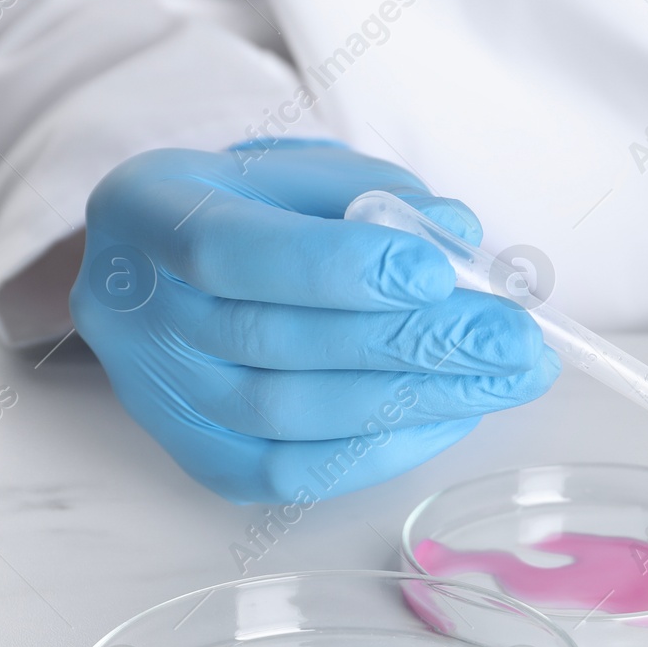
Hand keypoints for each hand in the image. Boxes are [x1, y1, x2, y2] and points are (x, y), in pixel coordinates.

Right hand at [71, 141, 557, 501]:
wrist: (178, 272)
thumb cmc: (256, 210)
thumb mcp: (307, 172)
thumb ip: (377, 195)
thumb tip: (458, 232)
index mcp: (145, 211)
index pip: (235, 251)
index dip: (340, 268)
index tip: (441, 273)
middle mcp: (134, 311)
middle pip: (275, 343)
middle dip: (413, 342)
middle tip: (514, 340)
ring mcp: (160, 396)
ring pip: (291, 416)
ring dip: (417, 398)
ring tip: (508, 377)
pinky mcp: (202, 460)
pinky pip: (296, 474)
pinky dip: (386, 447)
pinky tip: (455, 414)